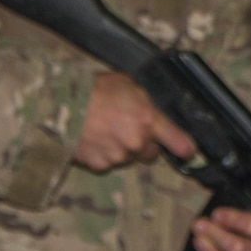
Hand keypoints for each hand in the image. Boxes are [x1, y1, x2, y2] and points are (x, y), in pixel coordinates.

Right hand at [72, 71, 195, 171]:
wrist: (62, 106)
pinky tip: (95, 139)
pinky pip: (108, 163)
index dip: (185, 147)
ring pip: (128, 158)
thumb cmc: (95, 90)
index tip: (188, 150)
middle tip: (129, 129)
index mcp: (148, 119)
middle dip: (144, 144)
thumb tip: (153, 110)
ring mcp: (118, 156)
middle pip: (151, 153)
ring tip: (106, 130)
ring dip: (123, 148)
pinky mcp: (99, 166)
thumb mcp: (128, 84)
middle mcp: (136, 142)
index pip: (179, 142)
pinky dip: (104, 154)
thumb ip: (145, 102)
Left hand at [192, 207, 250, 250]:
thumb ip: (228, 217)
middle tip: (199, 225)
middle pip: (239, 249)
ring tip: (198, 241)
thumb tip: (211, 221)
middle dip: (217, 237)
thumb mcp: (240, 214)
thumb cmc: (240, 221)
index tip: (216, 215)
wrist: (241, 234)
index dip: (234, 221)